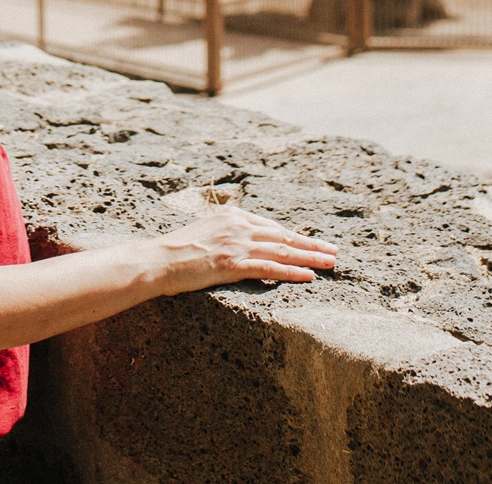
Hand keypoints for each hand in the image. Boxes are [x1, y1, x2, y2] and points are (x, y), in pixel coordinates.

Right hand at [145, 206, 338, 293]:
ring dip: (310, 257)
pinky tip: (309, 276)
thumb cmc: (176, 250)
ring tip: (330, 263)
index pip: (272, 227)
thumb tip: (243, 240)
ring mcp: (236, 245)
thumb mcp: (205, 230)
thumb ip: (227, 231)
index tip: (312, 242)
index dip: (295, 236)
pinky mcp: (232, 264)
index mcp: (232, 216)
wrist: (157, 260)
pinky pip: (269, 269)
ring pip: (282, 251)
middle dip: (312, 244)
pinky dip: (292, 272)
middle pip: (283, 236)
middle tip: (334, 251)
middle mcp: (238, 226)